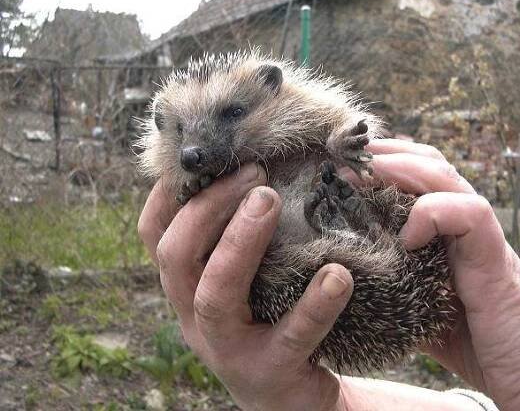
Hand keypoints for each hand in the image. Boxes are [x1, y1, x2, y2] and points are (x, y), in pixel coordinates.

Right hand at [138, 164, 354, 410]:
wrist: (289, 396)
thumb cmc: (268, 318)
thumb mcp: (242, 280)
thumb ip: (234, 237)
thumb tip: (255, 167)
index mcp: (187, 286)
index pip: (155, 235)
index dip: (171, 194)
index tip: (209, 158)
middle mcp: (194, 316)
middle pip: (177, 256)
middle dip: (209, 207)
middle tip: (255, 174)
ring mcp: (227, 348)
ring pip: (216, 295)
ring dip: (240, 243)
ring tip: (270, 201)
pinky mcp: (269, 371)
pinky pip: (290, 336)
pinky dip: (313, 303)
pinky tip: (338, 275)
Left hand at [362, 139, 519, 409]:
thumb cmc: (473, 340)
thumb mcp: (417, 308)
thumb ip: (390, 288)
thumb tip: (344, 283)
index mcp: (441, 230)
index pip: (411, 176)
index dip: (376, 165)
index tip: (336, 167)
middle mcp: (460, 223)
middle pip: (425, 163)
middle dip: (380, 155)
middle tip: (340, 157)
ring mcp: (478, 235)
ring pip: (443, 176)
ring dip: (398, 168)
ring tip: (358, 177)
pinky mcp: (493, 255)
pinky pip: (467, 214)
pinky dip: (433, 214)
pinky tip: (407, 236)